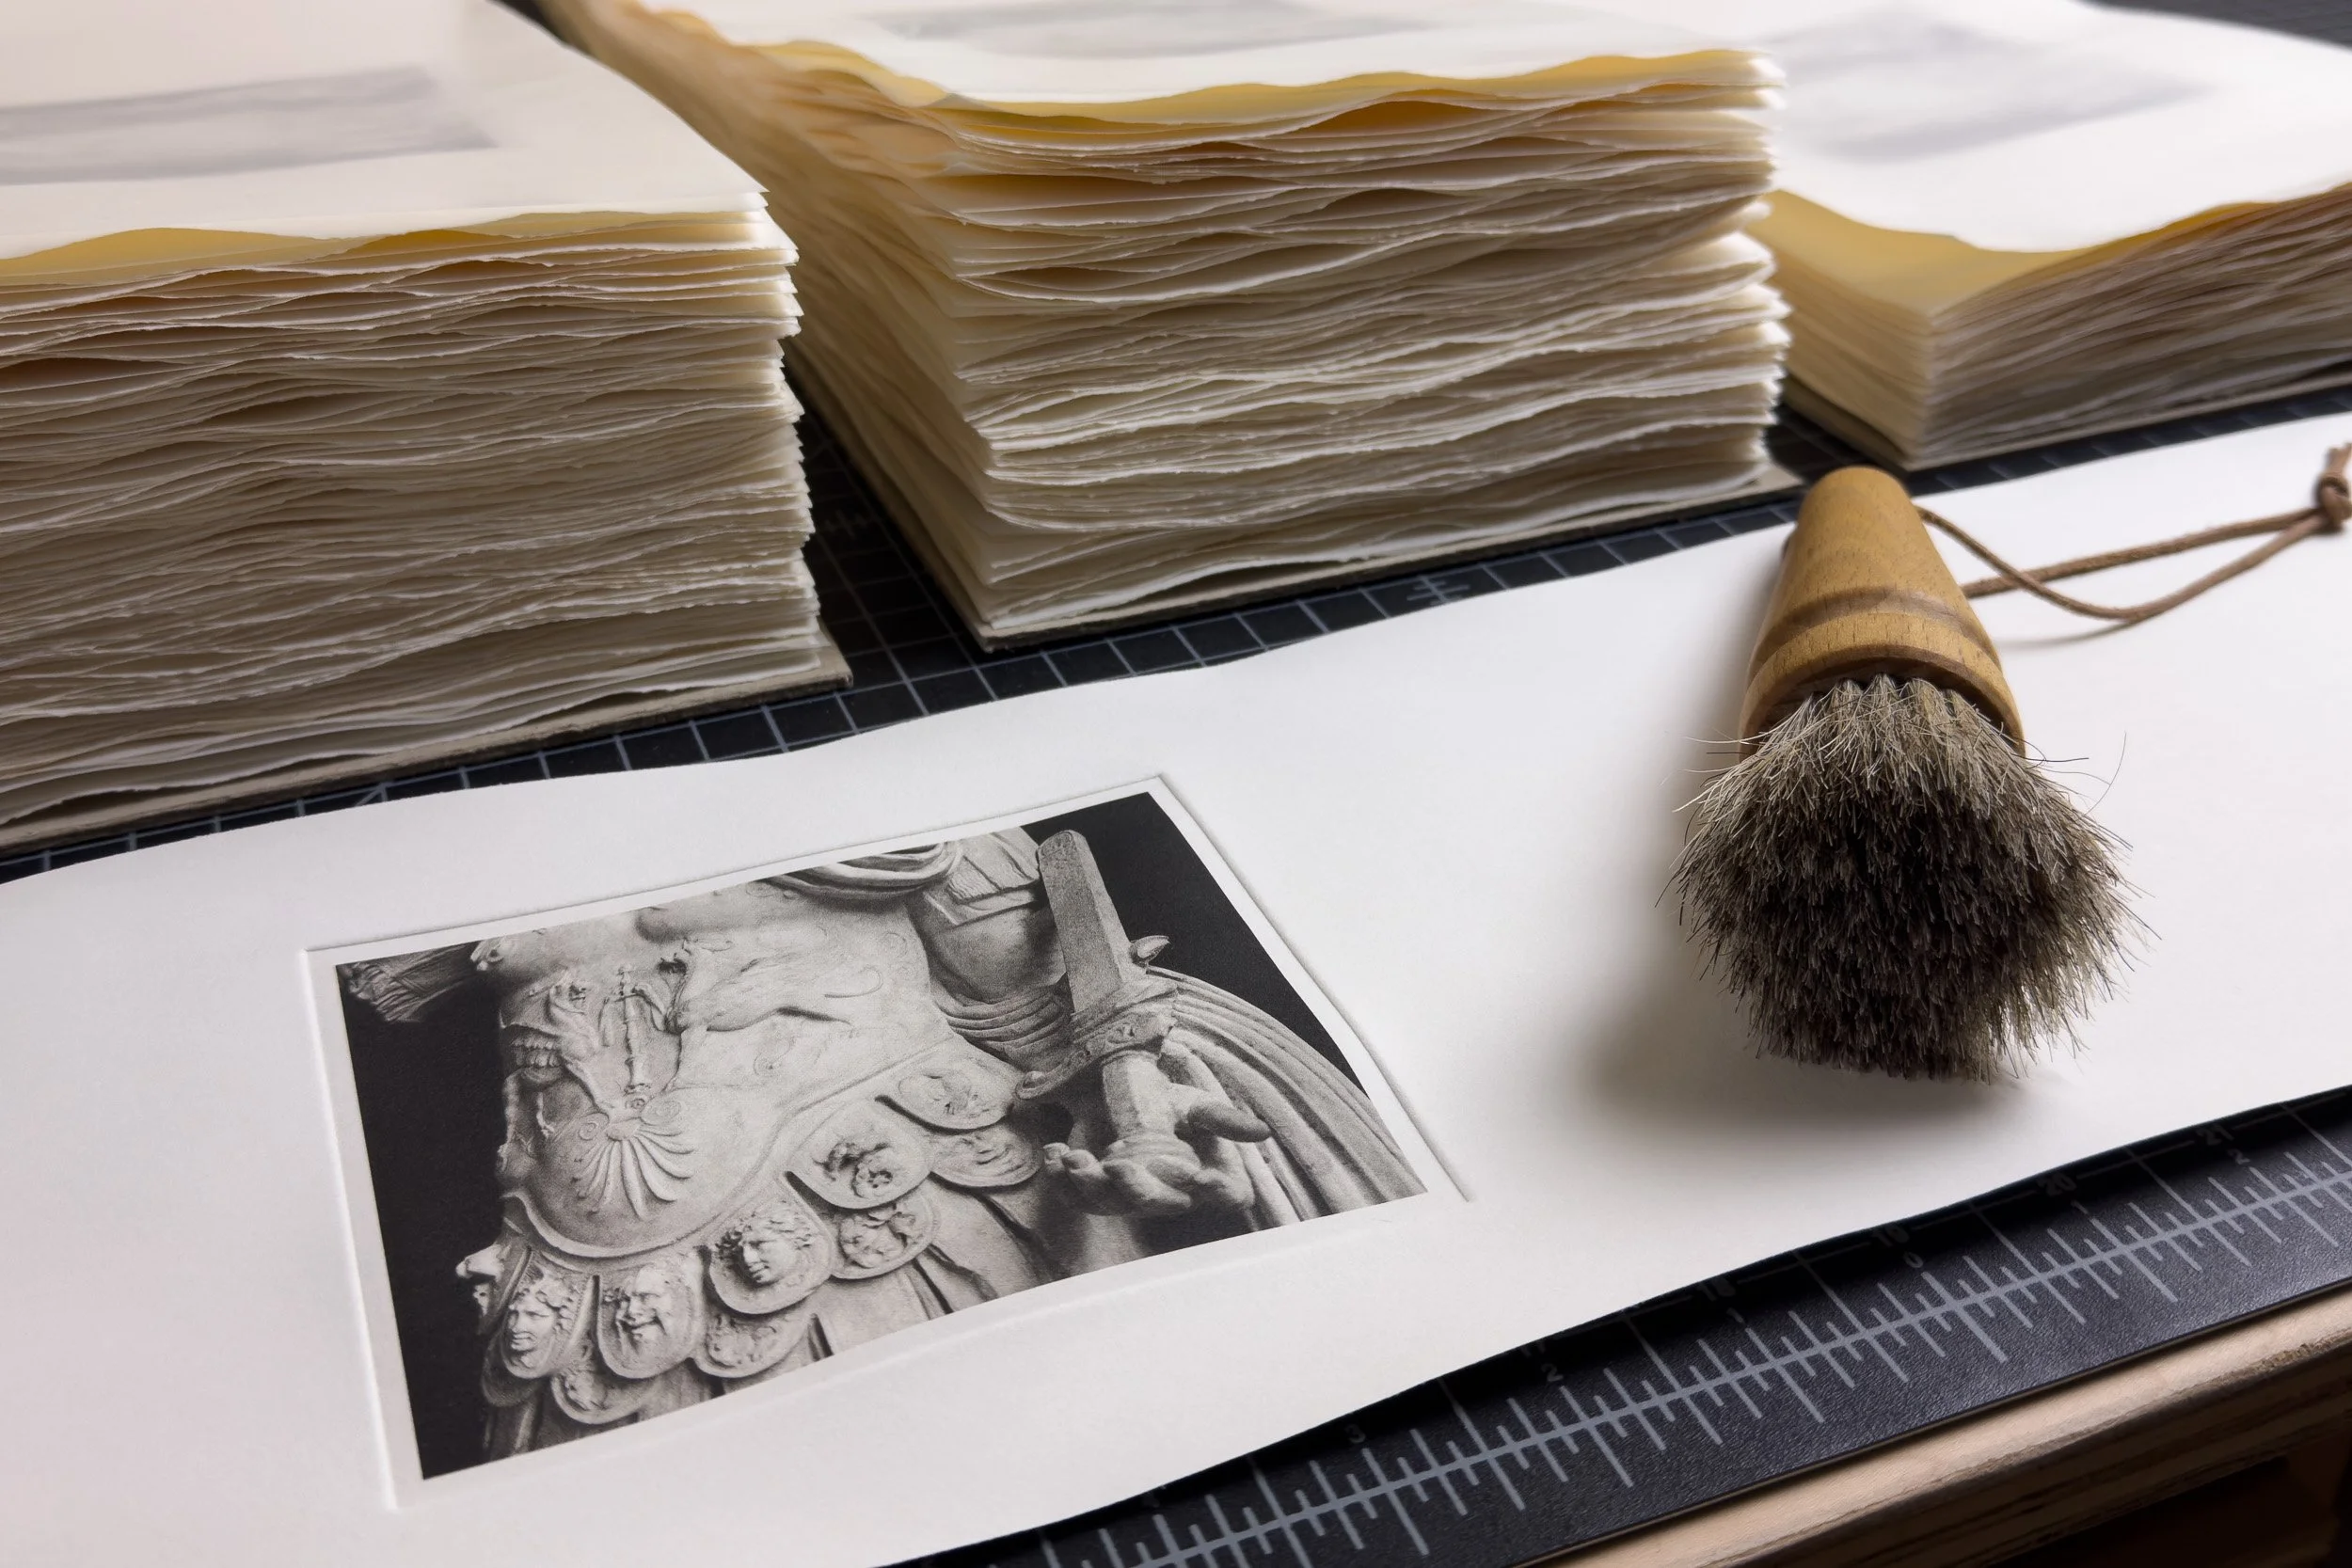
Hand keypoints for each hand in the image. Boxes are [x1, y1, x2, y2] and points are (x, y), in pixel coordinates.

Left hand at [1044, 1035, 1269, 1216]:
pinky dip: (1060, 1179)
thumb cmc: (1173, 1106)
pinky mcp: (1098, 1194)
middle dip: (1134, 1187)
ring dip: (1087, 1185)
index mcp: (1206, 1178)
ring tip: (1071, 1156)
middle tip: (1114, 1161)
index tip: (1201, 1176)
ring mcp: (1130, 1199)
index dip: (1217, 1190)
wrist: (1129, 1096)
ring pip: (1109, 1204)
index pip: (1224, 1194)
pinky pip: (1076, 1198)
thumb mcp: (1199, 1106)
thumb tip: (1263, 1132)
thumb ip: (1224, 1119)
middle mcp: (1169, 1195)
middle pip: (1155, 1203)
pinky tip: (1053, 1151)